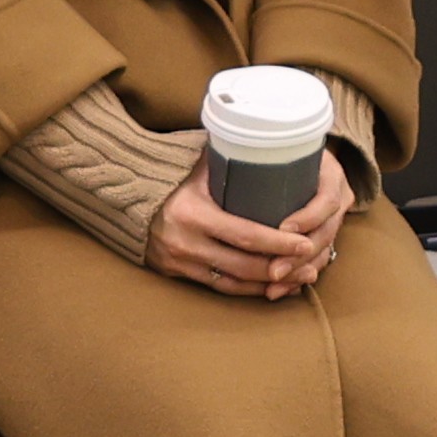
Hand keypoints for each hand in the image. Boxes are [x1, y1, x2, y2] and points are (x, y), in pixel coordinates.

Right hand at [149, 156, 336, 298]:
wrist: (125, 195)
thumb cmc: (171, 175)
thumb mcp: (198, 165)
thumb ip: (232, 161)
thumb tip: (273, 147)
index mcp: (193, 213)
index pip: (245, 235)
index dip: (278, 243)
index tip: (303, 243)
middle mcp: (185, 243)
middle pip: (243, 265)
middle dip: (282, 268)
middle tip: (311, 264)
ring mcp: (179, 262)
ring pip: (233, 283)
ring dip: (269, 284)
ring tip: (300, 279)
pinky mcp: (177, 274)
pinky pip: (219, 288)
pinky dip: (247, 289)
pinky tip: (270, 285)